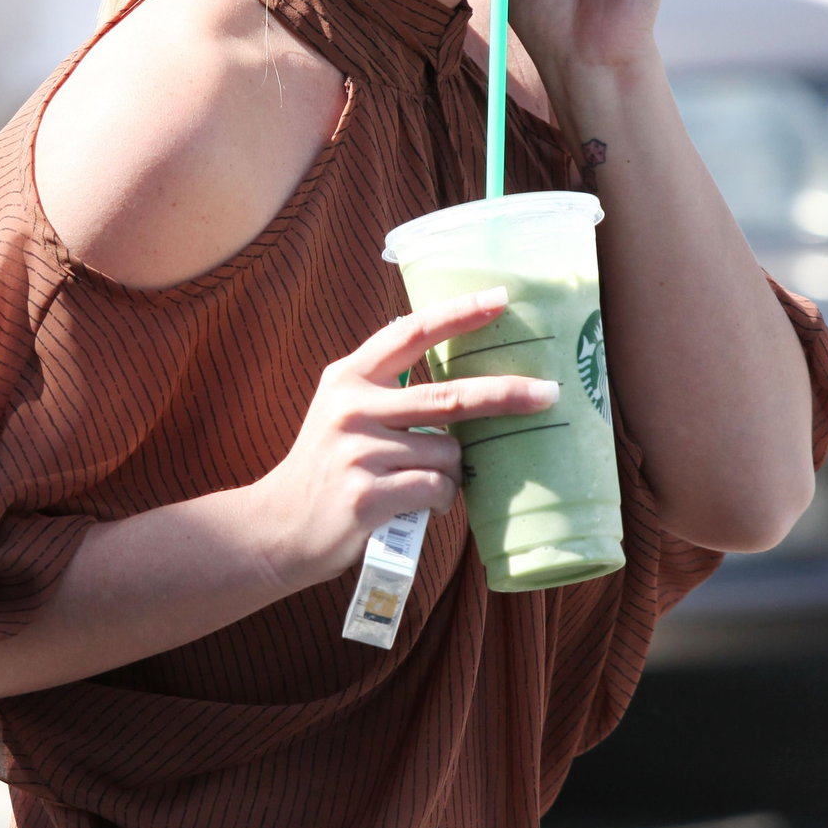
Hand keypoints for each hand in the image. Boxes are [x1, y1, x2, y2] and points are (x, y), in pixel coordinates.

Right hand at [250, 290, 558, 584]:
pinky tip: (418, 506)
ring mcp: (359, 450)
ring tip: (424, 484)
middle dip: (505, 395)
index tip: (501, 299)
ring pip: (448, 454)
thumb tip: (451, 370)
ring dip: (452, 474)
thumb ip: (383, 388)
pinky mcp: (367, 494)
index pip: (411, 333)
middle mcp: (352, 407)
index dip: (459, 314)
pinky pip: (436, 488)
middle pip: (449, 396)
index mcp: (348, 377)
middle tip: (549, 393)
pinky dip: (440, 500)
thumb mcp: (341, 413)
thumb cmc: (325, 470)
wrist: (279, 528)